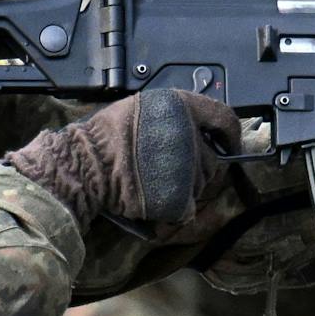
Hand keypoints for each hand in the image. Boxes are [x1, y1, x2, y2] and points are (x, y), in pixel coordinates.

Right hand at [5, 89, 243, 226]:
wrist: (83, 166)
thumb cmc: (104, 137)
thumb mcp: (142, 109)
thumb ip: (174, 117)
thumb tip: (198, 130)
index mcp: (181, 107)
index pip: (225, 118)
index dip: (230, 134)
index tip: (228, 143)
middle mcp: (189, 135)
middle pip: (214, 159)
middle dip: (198, 167)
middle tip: (169, 170)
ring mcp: (186, 167)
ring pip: (202, 184)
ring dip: (186, 187)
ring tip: (154, 182)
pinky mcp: (179, 197)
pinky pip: (188, 207)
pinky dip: (175, 208)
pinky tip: (154, 198)